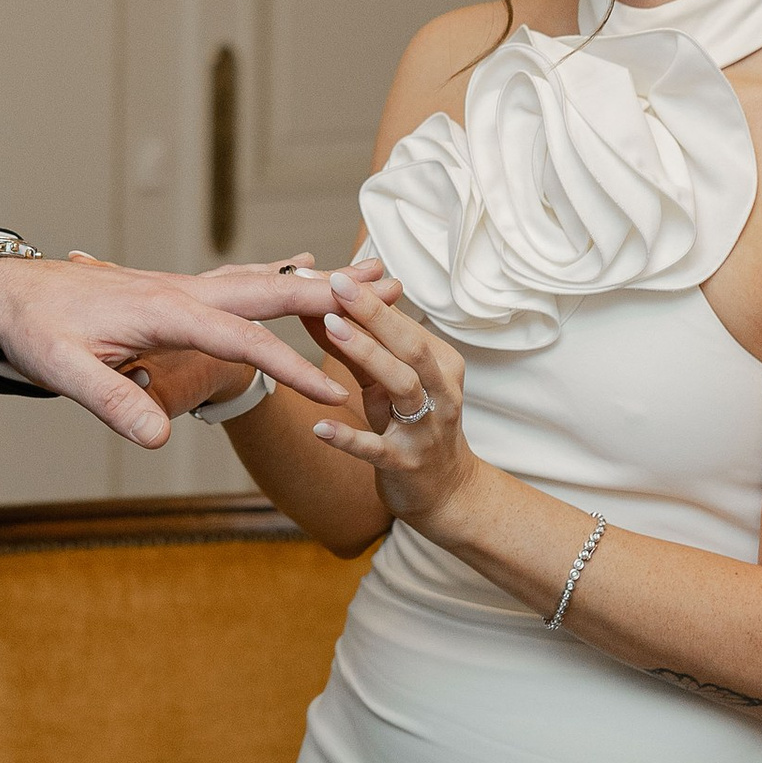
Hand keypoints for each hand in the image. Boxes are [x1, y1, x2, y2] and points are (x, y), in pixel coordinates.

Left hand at [0, 249, 343, 449]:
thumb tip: (157, 437)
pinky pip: (242, 282)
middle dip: (331, 293)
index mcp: (166, 308)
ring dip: (314, 279)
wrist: (6, 291)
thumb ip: (113, 402)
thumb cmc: (36, 330)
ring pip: (261, 279)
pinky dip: (281, 276)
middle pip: (271, 289)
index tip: (335, 392)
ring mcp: (181, 287)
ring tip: (369, 274)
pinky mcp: (174, 294)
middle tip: (390, 289)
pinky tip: (300, 271)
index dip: (291, 367)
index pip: (244, 337)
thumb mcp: (65, 373)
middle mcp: (182, 290)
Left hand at [305, 265, 469, 535]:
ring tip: (330, 328)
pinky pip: (376, 449)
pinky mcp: (406, 464)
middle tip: (334, 283)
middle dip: (373, 311)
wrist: (446, 492)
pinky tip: (318, 426)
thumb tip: (315, 302)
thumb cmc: (410, 423)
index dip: (366, 297)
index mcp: (439, 363)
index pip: (403, 322)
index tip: (327, 271)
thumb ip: (355, 345)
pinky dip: (347, 438)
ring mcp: (426, 428)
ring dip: (366, 354)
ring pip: (402, 385)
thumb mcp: (385, 381)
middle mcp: (440, 391)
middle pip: (410, 344)